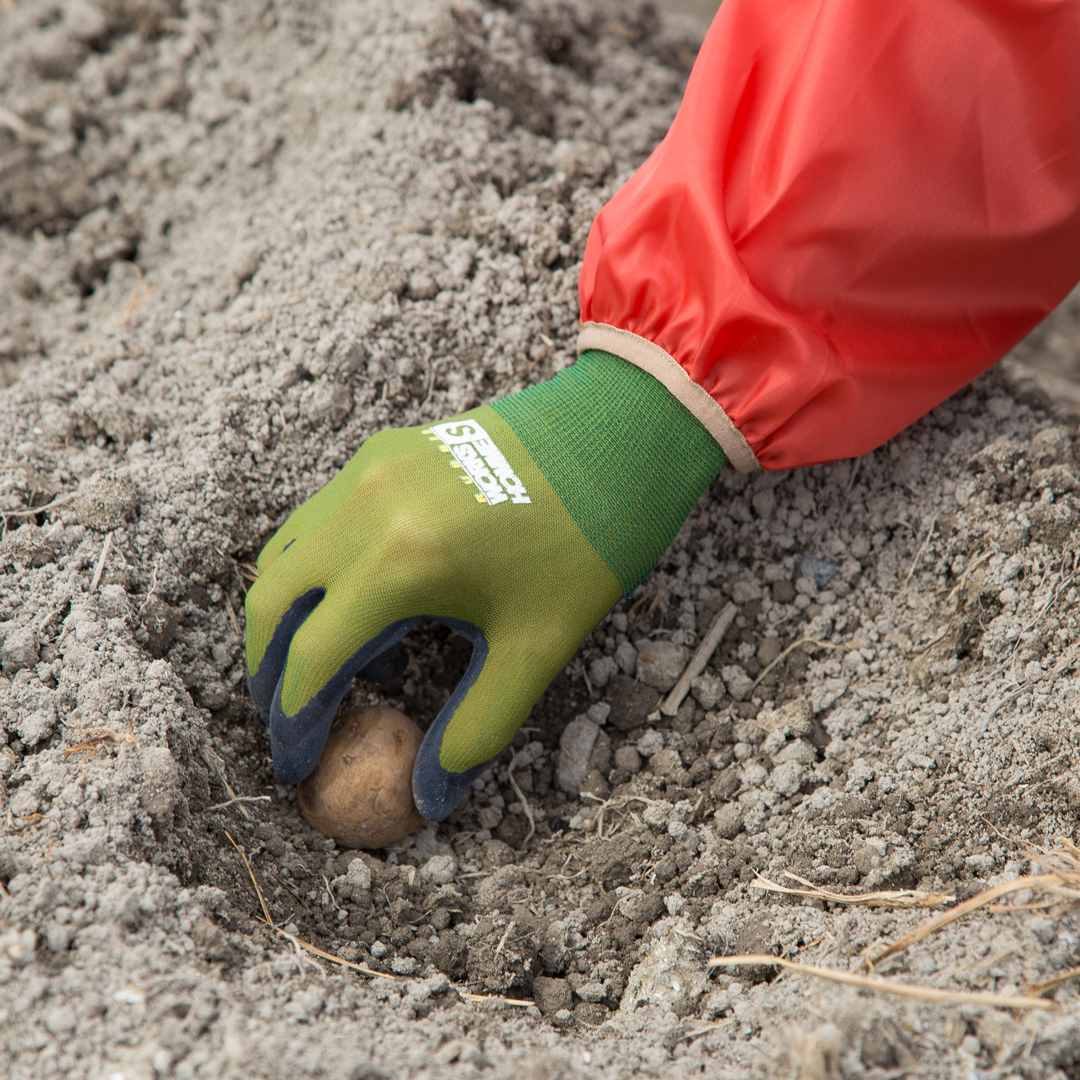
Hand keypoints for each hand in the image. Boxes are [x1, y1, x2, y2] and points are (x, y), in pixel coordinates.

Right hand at [245, 405, 620, 819]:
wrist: (620, 436)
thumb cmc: (586, 544)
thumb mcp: (535, 648)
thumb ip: (476, 729)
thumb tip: (430, 798)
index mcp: (399, 563)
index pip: (311, 661)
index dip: (295, 723)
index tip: (298, 765)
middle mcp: (364, 510)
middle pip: (272, 604)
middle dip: (270, 672)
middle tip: (293, 716)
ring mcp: (367, 471)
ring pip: (286, 556)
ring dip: (290, 616)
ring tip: (340, 663)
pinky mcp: (382, 451)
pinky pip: (318, 519)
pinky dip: (319, 569)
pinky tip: (371, 600)